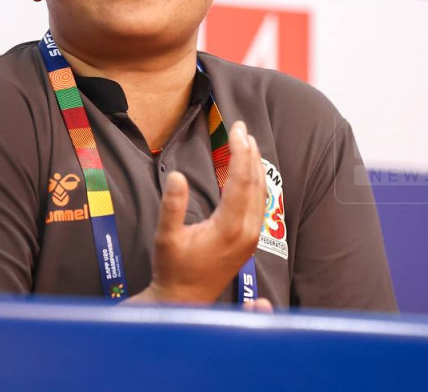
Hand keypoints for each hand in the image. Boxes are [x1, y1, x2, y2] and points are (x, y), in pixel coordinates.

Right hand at [126, 121, 268, 305]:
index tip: (236, 128)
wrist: (186, 300)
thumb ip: (172, 207)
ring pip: (260, 193)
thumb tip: (177, 176)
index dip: (240, 152)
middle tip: (241, 127)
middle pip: (255, 183)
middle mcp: (247, 230)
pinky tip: (250, 171)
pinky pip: (259, 204)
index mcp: (229, 227)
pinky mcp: (250, 241)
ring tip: (248, 142)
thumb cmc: (173, 268)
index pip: (241, 180)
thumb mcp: (166, 237)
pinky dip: (255, 182)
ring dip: (254, 165)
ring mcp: (251, 237)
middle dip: (249, 152)